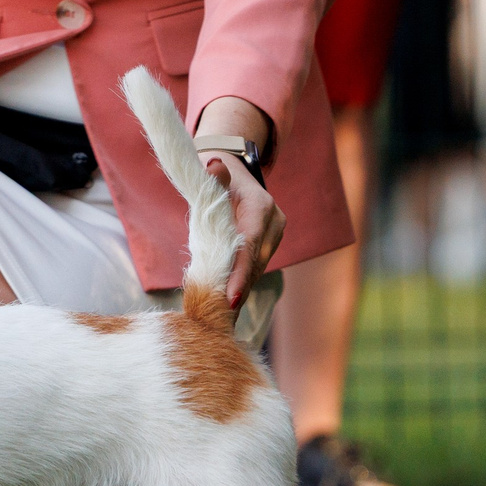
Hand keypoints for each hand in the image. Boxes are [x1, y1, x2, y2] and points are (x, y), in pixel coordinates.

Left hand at [204, 153, 283, 309]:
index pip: (250, 245)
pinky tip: (230, 307)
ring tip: (223, 320)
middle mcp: (274, 222)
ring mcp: (275, 234)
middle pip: (255, 263)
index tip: (229, 299)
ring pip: (256, 268)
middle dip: (238, 290)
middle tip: (219, 319)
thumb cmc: (213, 173)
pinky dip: (242, 284)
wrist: (231, 168)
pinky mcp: (270, 243)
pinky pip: (255, 267)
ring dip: (240, 291)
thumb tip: (214, 166)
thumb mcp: (209, 173)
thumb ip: (213, 177)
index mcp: (261, 206)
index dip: (240, 273)